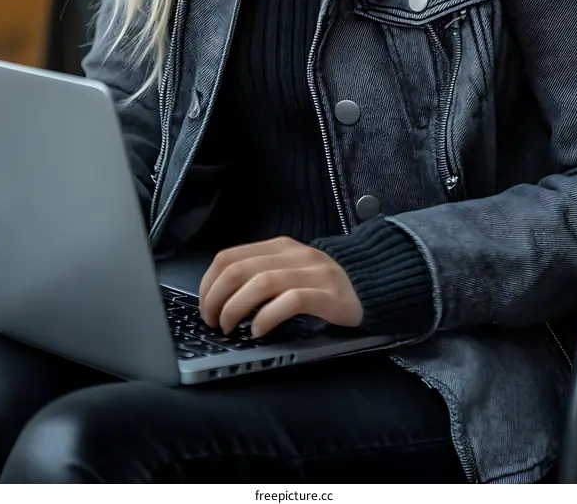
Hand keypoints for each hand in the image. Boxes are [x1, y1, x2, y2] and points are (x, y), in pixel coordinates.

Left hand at [198, 235, 363, 337]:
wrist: (372, 282)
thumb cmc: (323, 282)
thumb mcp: (290, 269)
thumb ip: (262, 274)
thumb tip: (220, 297)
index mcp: (279, 246)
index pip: (229, 257)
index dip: (208, 284)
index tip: (205, 307)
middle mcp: (293, 255)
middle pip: (240, 270)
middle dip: (217, 299)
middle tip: (214, 322)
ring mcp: (312, 273)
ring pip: (261, 283)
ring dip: (237, 308)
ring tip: (231, 328)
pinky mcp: (328, 296)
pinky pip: (292, 301)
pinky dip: (268, 316)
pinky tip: (259, 330)